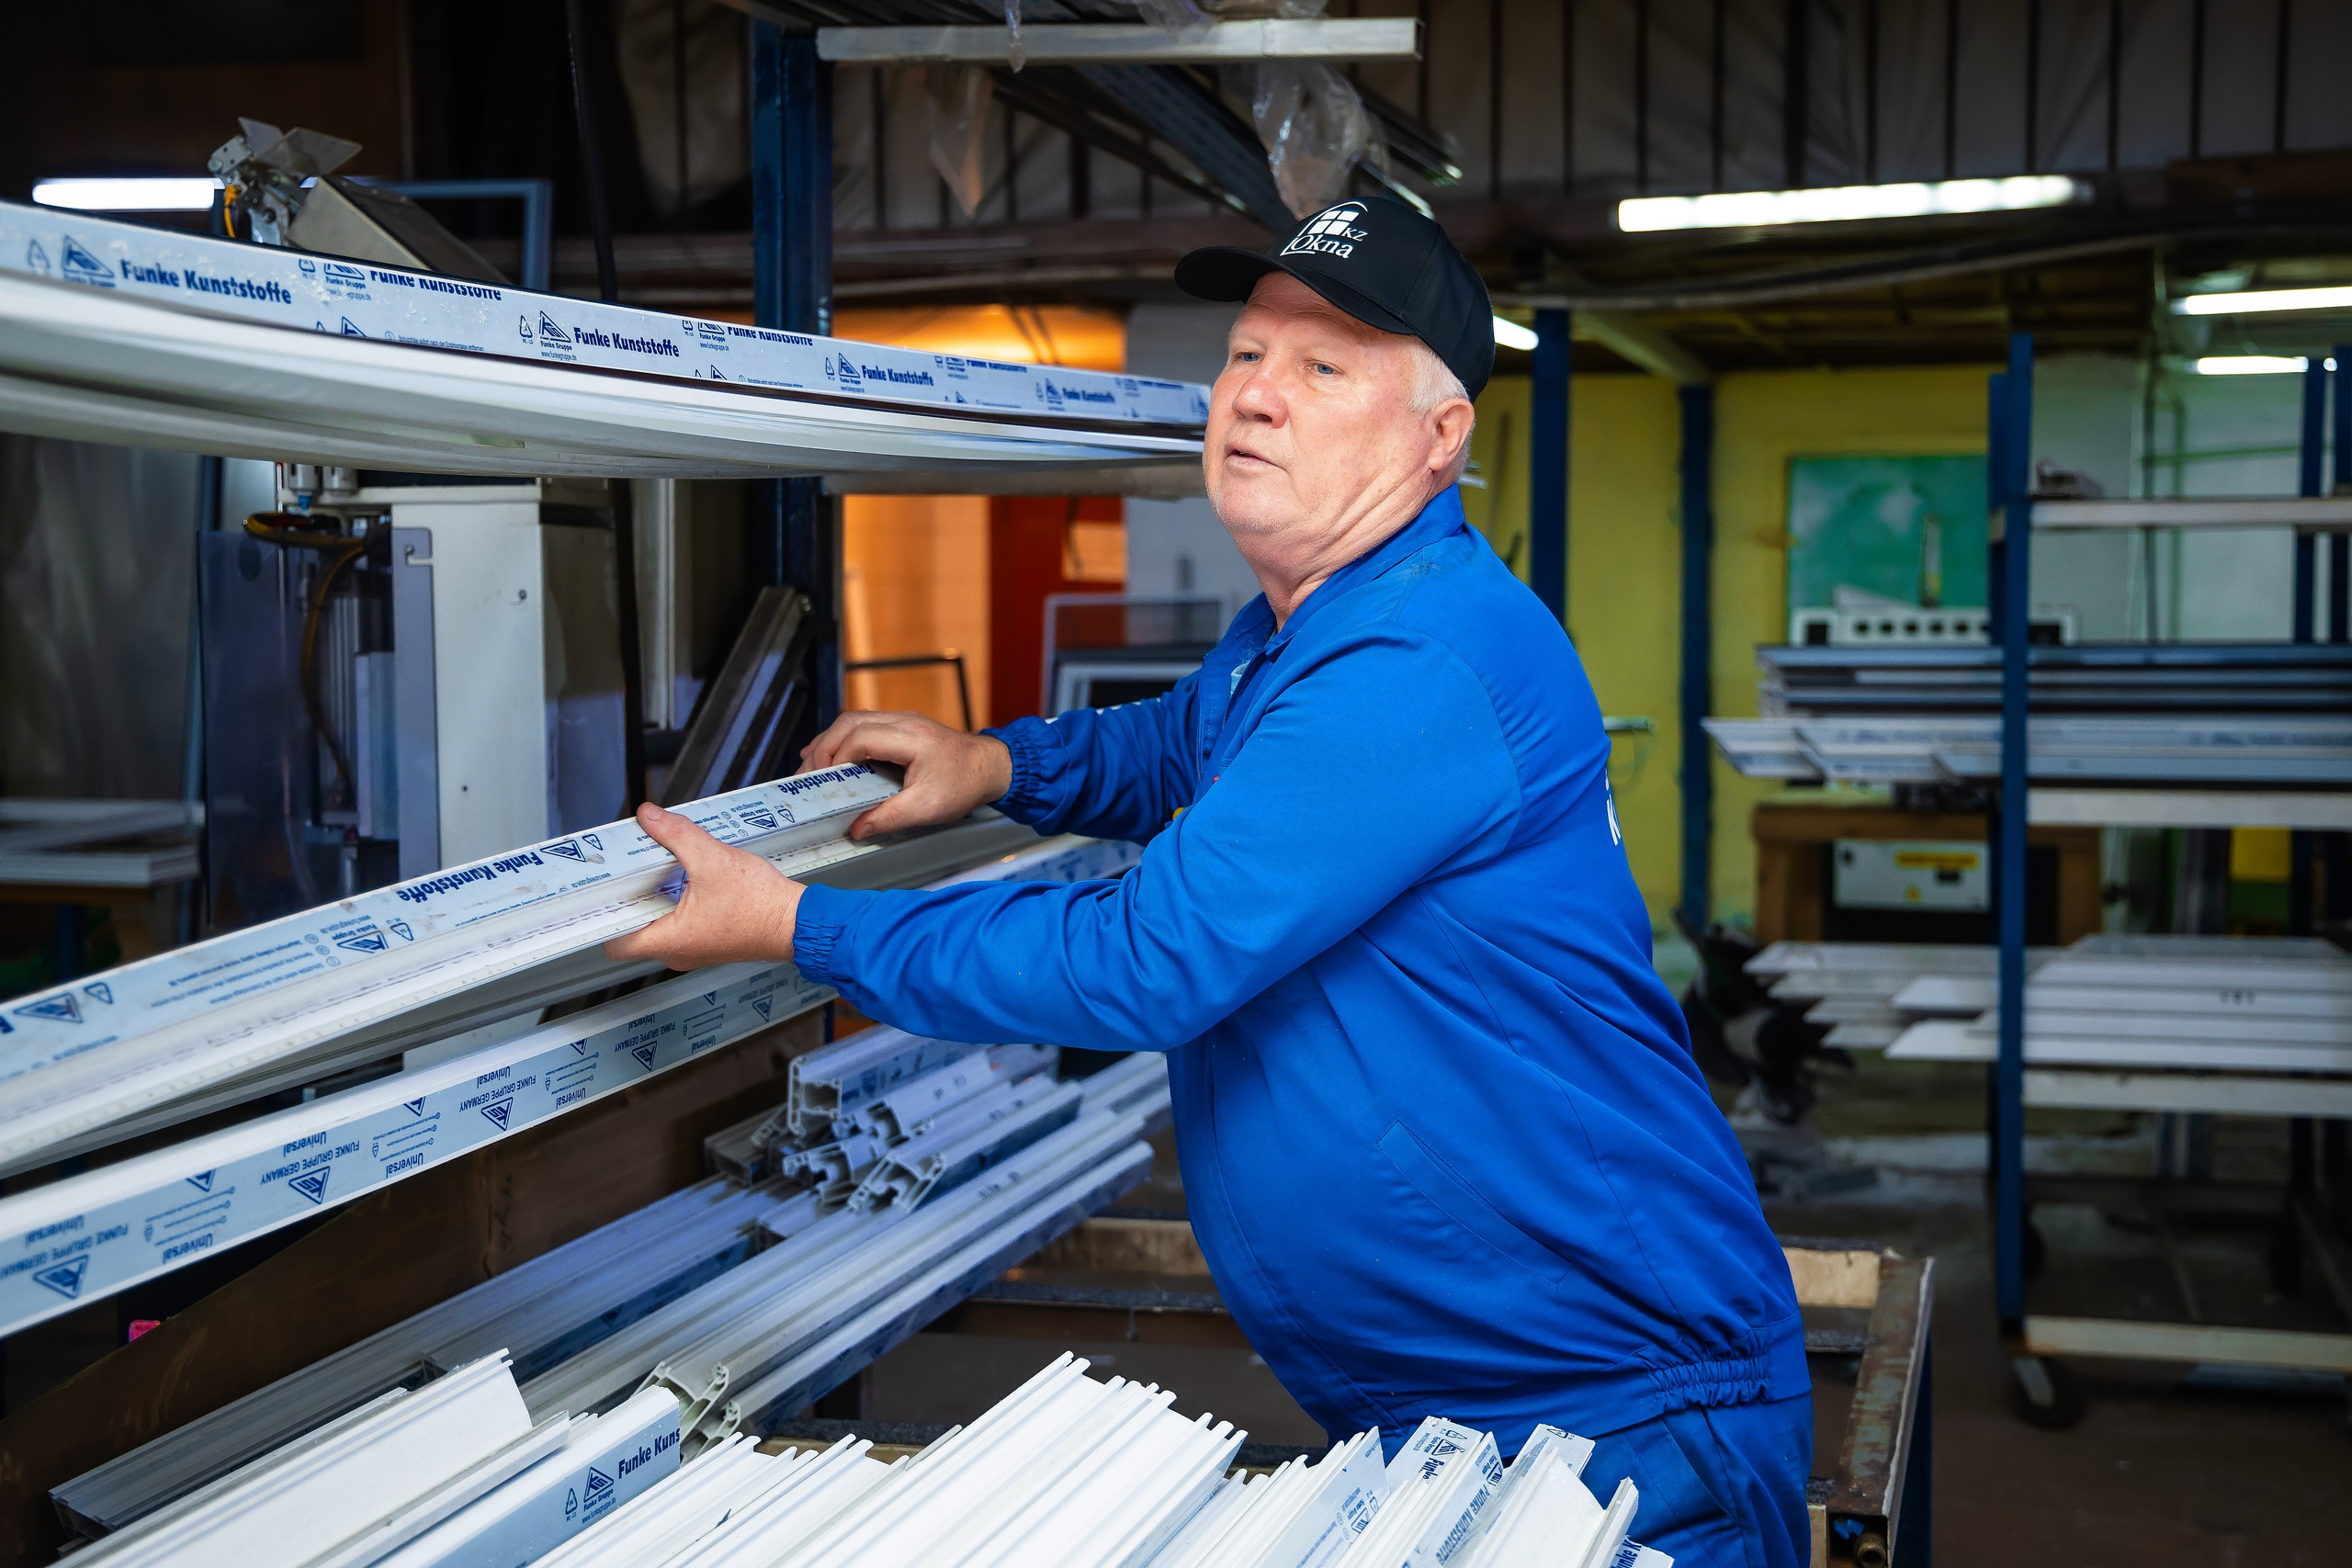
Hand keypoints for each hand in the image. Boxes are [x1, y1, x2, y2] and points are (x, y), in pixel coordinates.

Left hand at [603, 803, 803, 969]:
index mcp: (670, 941)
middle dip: (631, 898)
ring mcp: (694, 949)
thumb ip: (676, 834)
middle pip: (634, 930)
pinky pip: (679, 924)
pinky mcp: (710, 941)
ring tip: (656, 868)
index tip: (600, 893)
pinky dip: (675, 902)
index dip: (602, 918)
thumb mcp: (713, 859)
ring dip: (655, 898)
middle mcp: (678, 952)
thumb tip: (649, 817)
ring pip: (658, 925)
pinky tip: (684, 877)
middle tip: (628, 869)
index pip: (614, 943)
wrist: (798, 922)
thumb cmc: (761, 905)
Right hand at [799, 710, 1012, 840]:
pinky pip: (863, 726)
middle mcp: (903, 722)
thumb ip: (889, 818)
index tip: (821, 782)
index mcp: (909, 737)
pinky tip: (833, 758)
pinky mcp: (902, 727)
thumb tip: (857, 829)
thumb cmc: (966, 783)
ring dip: (829, 742)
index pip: (858, 737)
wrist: (992, 767)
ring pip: (852, 721)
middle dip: (822, 748)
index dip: (834, 758)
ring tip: (810, 768)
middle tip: (805, 776)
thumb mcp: (928, 808)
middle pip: (848, 723)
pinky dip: (843, 741)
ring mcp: (902, 721)